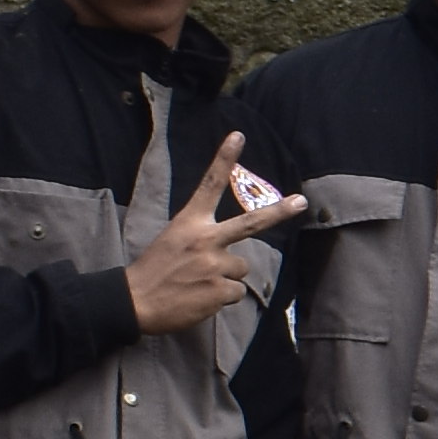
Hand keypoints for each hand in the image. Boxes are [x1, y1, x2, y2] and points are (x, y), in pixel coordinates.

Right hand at [124, 135, 301, 332]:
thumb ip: (202, 238)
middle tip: (301, 201)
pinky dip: (222, 298)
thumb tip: (230, 255)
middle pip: (251, 223)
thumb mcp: (174, 239)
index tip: (238, 136)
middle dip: (279, 211)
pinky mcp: (220, 289)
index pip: (209, 185)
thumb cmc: (156, 270)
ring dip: (226, 277)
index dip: (224, 159)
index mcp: (190, 222)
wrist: (136, 302)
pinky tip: (200, 298)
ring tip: (199, 283)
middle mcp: (206, 239)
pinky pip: (236, 292)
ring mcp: (215, 264)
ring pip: (240, 268)